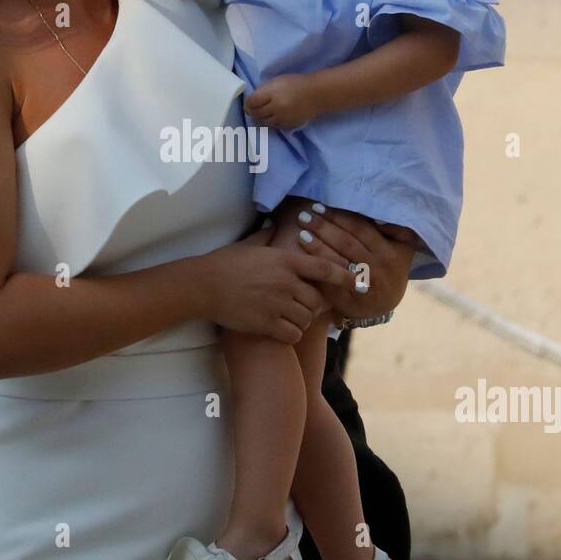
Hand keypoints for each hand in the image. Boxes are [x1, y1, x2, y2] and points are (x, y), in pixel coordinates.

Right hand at [196, 224, 357, 343]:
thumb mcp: (249, 244)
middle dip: (314, 306)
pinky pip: (292, 334)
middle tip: (303, 307)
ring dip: (302, 321)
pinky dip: (291, 334)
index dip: (345, 276)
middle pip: (317, 300)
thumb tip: (274, 224)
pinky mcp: (266, 323)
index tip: (358, 282)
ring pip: (306, 318)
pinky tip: (282, 330)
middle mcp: (285, 282)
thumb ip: (266, 236)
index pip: (325, 269)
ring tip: (291, 318)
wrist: (202, 286)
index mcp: (285, 260)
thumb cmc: (224, 263)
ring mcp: (276, 304)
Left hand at [244, 74, 319, 128]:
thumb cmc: (295, 84)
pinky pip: (273, 126)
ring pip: (263, 122)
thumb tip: (250, 101)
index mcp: (272, 93)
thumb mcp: (277, 81)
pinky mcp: (287, 126)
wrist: (316, 94)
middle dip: (252, 111)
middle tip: (253, 108)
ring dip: (260, 117)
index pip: (251, 102)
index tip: (249, 101)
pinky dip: (270, 121)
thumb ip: (263, 90)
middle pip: (255, 113)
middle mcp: (276, 107)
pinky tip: (273, 115)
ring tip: (263, 111)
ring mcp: (282, 118)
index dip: (247, 102)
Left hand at [290, 202, 417, 317]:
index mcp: (389, 252)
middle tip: (304, 216)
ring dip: (317, 246)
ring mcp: (363, 285)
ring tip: (301, 233)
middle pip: (346, 243)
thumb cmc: (389, 267)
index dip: (339, 217)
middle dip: (323, 228)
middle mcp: (377, 269)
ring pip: (337, 262)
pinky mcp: (349, 300)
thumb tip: (375, 214)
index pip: (360, 229)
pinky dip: (316, 269)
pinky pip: (330, 282)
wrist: (385, 304)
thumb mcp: (402, 247)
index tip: (319, 207)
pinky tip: (302, 258)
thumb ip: (395, 228)